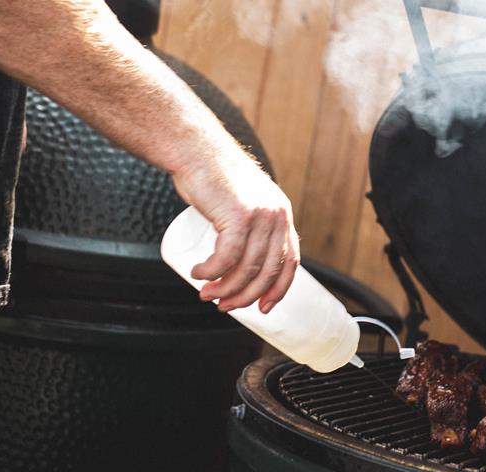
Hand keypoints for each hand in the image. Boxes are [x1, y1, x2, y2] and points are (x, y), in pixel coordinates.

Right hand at [171, 150, 300, 313]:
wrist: (196, 149)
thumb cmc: (213, 177)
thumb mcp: (243, 203)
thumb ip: (250, 227)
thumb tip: (241, 264)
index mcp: (282, 215)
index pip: (289, 262)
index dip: (278, 289)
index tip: (263, 308)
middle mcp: (277, 216)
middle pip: (267, 271)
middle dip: (245, 295)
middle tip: (224, 305)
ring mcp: (260, 215)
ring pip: (246, 268)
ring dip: (225, 287)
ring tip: (206, 293)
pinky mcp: (238, 215)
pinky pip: (227, 256)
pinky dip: (212, 271)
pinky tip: (199, 274)